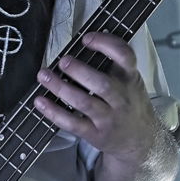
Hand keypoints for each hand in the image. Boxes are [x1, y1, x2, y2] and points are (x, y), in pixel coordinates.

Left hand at [34, 31, 177, 180]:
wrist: (140, 141)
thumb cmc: (130, 103)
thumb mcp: (132, 81)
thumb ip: (114, 65)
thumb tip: (81, 43)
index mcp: (131, 79)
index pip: (125, 57)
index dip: (106, 44)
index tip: (86, 38)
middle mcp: (121, 98)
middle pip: (101, 84)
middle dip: (79, 71)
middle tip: (62, 61)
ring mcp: (108, 118)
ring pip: (83, 103)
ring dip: (60, 88)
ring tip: (43, 75)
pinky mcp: (95, 134)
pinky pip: (72, 124)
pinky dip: (54, 112)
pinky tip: (39, 101)